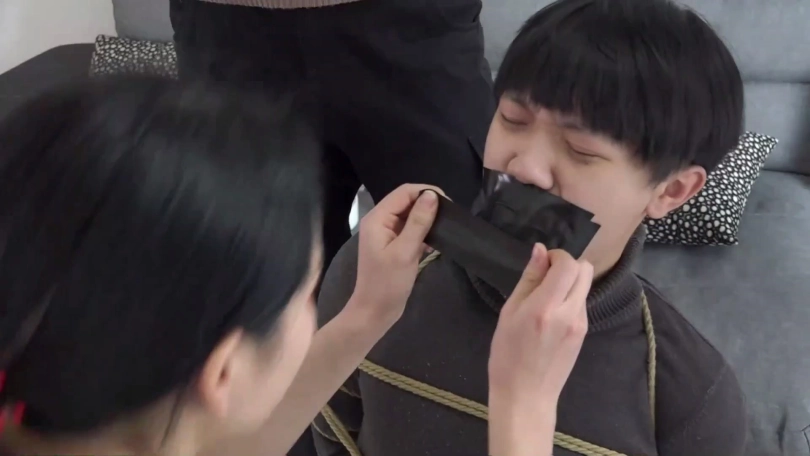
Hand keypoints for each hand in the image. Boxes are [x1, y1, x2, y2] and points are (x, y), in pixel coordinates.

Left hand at [350, 184, 441, 324]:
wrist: (375, 312)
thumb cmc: (387, 283)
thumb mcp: (405, 251)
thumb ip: (418, 222)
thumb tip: (432, 195)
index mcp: (377, 218)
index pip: (404, 192)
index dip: (426, 192)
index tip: (449, 203)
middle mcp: (380, 221)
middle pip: (406, 201)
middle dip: (428, 204)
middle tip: (450, 216)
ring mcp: (387, 234)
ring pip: (410, 215)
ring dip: (427, 218)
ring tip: (446, 226)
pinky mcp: (394, 245)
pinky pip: (411, 230)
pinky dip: (424, 231)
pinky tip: (437, 240)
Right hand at [487, 245, 592, 455]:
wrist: (526, 396)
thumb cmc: (507, 355)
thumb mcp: (509, 314)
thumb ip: (528, 280)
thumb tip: (540, 251)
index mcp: (545, 307)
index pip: (567, 264)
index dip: (556, 255)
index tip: (541, 263)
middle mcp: (569, 312)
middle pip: (584, 270)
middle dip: (567, 265)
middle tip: (545, 276)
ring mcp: (581, 324)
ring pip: (585, 285)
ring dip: (569, 282)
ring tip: (546, 298)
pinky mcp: (584, 333)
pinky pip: (582, 303)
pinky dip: (570, 298)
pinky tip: (552, 315)